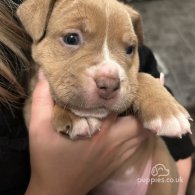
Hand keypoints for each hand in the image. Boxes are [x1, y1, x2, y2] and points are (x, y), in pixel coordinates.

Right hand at [26, 71, 147, 194]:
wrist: (57, 190)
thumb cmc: (48, 160)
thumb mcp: (39, 129)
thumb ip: (42, 101)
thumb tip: (43, 76)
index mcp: (99, 130)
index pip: (120, 104)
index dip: (124, 90)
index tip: (124, 79)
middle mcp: (114, 141)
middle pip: (140, 121)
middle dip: (139, 106)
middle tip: (131, 93)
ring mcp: (119, 153)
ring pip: (143, 133)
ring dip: (142, 119)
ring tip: (135, 106)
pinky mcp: (119, 162)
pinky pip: (138, 144)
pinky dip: (140, 133)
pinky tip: (133, 125)